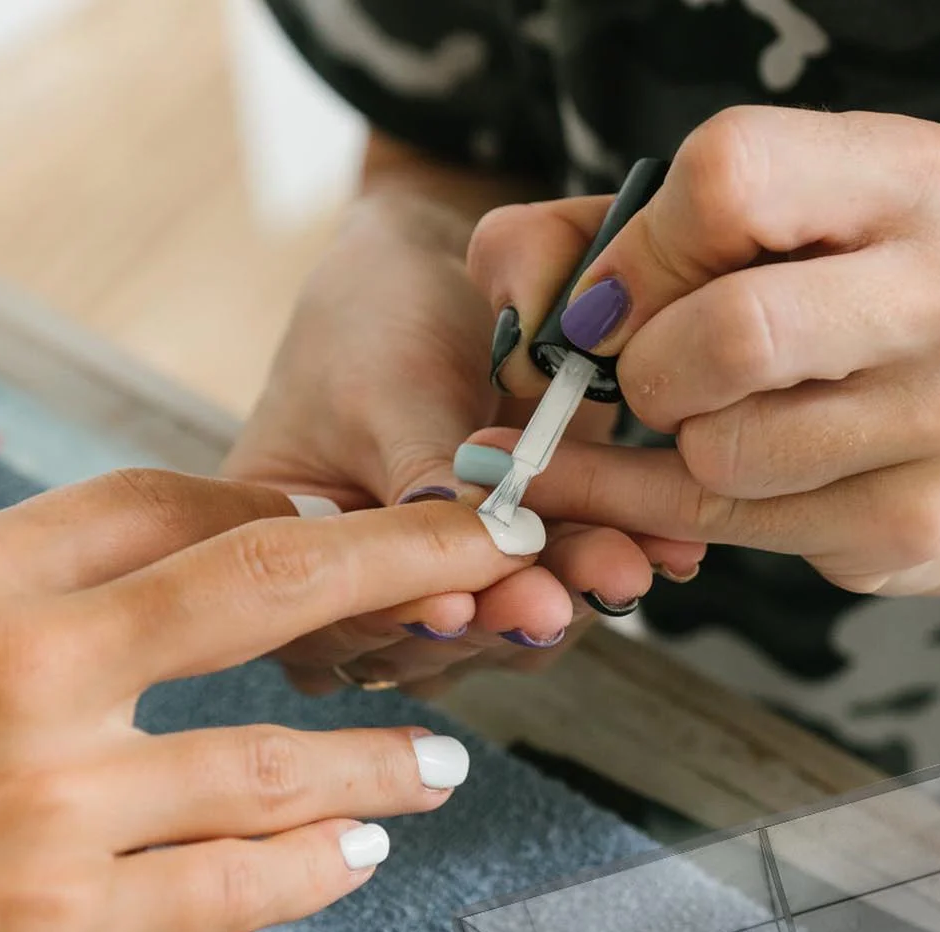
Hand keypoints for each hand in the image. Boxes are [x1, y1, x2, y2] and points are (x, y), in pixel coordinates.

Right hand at [223, 185, 703, 689]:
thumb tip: (480, 557)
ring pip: (504, 635)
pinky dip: (607, 570)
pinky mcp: (511, 583)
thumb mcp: (387, 387)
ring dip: (569, 599)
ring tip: (623, 564)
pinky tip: (658, 550)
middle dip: (500, 618)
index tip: (458, 603)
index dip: (399, 616)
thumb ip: (430, 480)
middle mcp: (354, 600)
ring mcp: (438, 598)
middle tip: (557, 599)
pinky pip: (560, 596)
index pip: (337, 616)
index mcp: (281, 559)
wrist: (444, 278)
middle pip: (428, 645)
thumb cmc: (375, 316)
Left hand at [467, 107, 939, 597]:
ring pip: (724, 449)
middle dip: (645, 370)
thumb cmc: (837, 322)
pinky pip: (728, 524)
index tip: (612, 302)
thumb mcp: (743, 240)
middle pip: (734, 332)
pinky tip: (631, 488)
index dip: (638, 250)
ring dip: (669, 447)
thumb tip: (516, 301)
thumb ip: (601, 237)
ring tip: (700, 425)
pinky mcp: (916, 518)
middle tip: (643, 382)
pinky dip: (645, 508)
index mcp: (914, 175)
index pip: (731, 178)